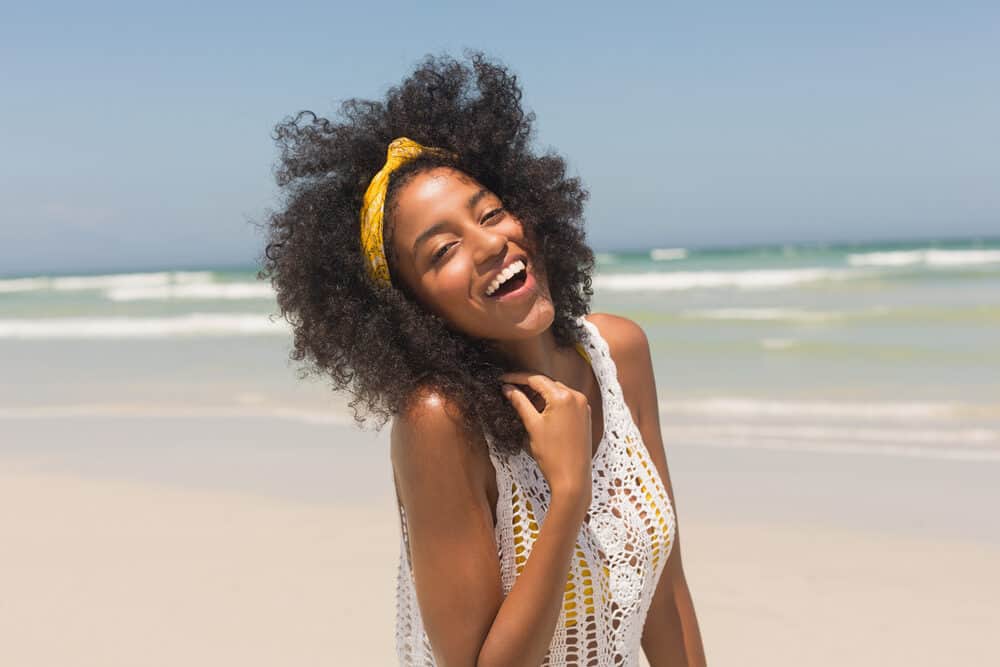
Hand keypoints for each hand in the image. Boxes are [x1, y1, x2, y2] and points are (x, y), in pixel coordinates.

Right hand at [500, 371, 592, 504]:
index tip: (503, 379)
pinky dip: (552, 402)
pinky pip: (566, 402)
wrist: (572, 478)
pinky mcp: (585, 416)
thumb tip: (508, 389)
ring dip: (540, 394)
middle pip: (547, 383)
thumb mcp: (532, 425)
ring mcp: (583, 406)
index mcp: (563, 397)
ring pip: (557, 392)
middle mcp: (577, 397)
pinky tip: (539, 410)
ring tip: (522, 401)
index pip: (536, 379)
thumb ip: (520, 403)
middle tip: (510, 389)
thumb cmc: (553, 455)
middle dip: (528, 385)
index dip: (517, 378)